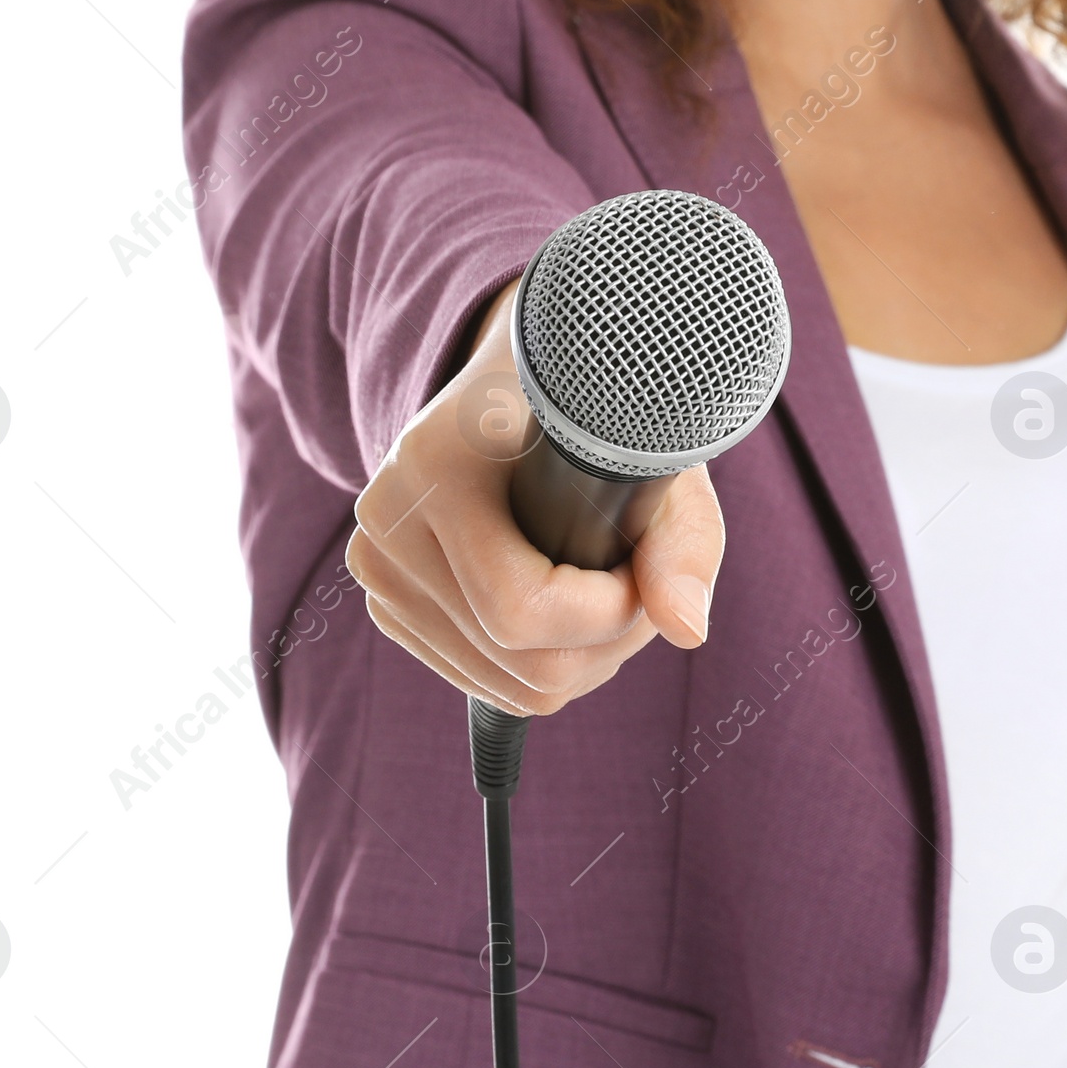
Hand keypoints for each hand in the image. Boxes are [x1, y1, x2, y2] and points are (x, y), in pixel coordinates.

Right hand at [347, 281, 724, 713]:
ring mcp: (378, 569)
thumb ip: (683, 541)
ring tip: (605, 587)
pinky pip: (485, 683)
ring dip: (582, 658)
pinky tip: (563, 604)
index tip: (646, 564)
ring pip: (508, 687)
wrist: (521, 381)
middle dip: (609, 641)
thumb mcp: (653, 455)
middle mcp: (388, 523)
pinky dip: (541, 664)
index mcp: (434, 466)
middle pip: (524, 666)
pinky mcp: (386, 603)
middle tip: (639, 579)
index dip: (612, 611)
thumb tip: (688, 630)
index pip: (523, 610)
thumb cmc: (595, 410)